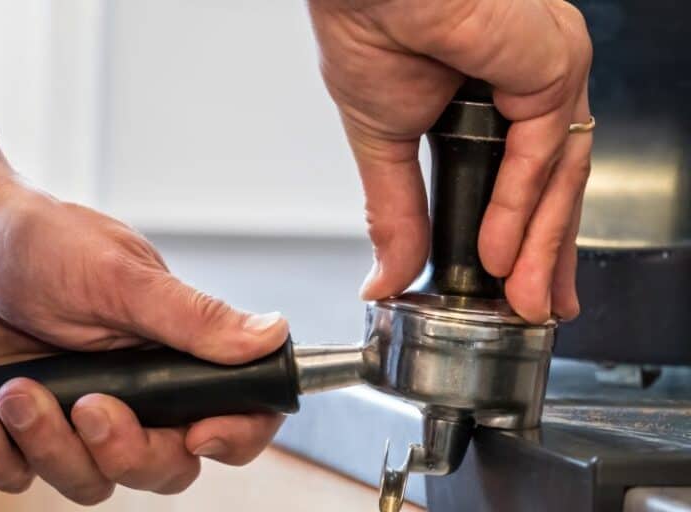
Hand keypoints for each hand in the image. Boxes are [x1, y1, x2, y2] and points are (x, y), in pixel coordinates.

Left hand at [0, 138, 287, 503]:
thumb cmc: (46, 243)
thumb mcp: (121, 277)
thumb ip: (194, 317)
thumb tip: (274, 333)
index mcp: (174, 355)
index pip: (236, 412)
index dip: (233, 436)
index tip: (201, 431)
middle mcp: (136, 394)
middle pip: (165, 467)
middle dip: (127, 452)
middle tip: (89, 407)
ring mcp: (78, 416)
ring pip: (92, 481)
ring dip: (50, 447)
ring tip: (17, 390)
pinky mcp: (23, 429)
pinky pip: (20, 476)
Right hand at [309, 0, 592, 321]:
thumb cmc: (371, 30)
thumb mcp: (385, 144)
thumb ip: (398, 215)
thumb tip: (384, 278)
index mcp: (494, 99)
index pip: (525, 181)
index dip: (524, 238)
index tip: (515, 283)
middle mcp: (530, 86)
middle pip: (555, 186)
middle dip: (547, 255)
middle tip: (538, 306)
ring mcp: (547, 75)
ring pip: (559, 177)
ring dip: (538, 246)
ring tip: (521, 298)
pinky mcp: (552, 66)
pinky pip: (543, 152)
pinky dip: (521, 207)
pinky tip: (500, 251)